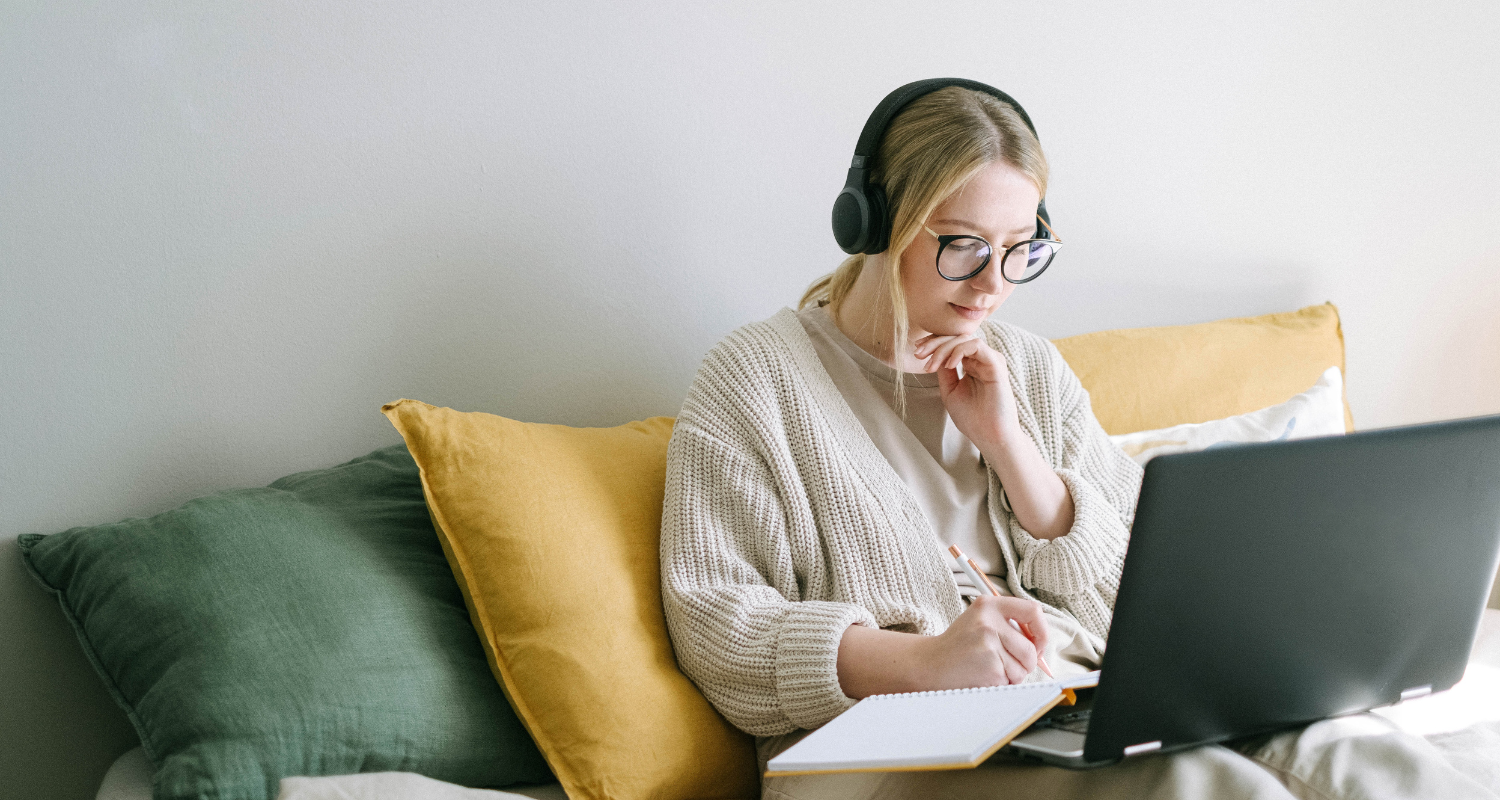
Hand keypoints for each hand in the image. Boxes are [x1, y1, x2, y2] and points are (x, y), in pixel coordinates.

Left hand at [913, 332, 1018, 450]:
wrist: (990, 437)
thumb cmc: (972, 418)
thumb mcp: (950, 391)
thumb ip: (944, 371)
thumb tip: (933, 353)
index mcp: (972, 365)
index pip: (952, 344)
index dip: (933, 343)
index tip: (917, 352)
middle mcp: (982, 360)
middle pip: (956, 337)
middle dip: (934, 343)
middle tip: (918, 354)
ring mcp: (990, 360)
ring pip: (964, 339)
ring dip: (943, 348)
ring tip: (931, 365)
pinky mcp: (996, 364)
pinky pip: (976, 346)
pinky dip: (958, 351)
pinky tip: (949, 365)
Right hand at [917, 596, 1049, 688]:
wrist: (930, 664)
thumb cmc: (959, 646)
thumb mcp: (980, 622)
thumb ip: (1008, 625)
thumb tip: (1041, 643)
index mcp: (989, 605)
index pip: (1033, 611)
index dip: (1042, 631)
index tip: (1037, 643)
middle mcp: (989, 622)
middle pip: (1031, 648)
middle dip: (1026, 663)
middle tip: (1006, 664)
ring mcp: (989, 644)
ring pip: (1024, 667)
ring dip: (1013, 675)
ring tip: (990, 669)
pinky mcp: (989, 667)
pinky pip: (1011, 680)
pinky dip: (1002, 684)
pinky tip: (983, 676)